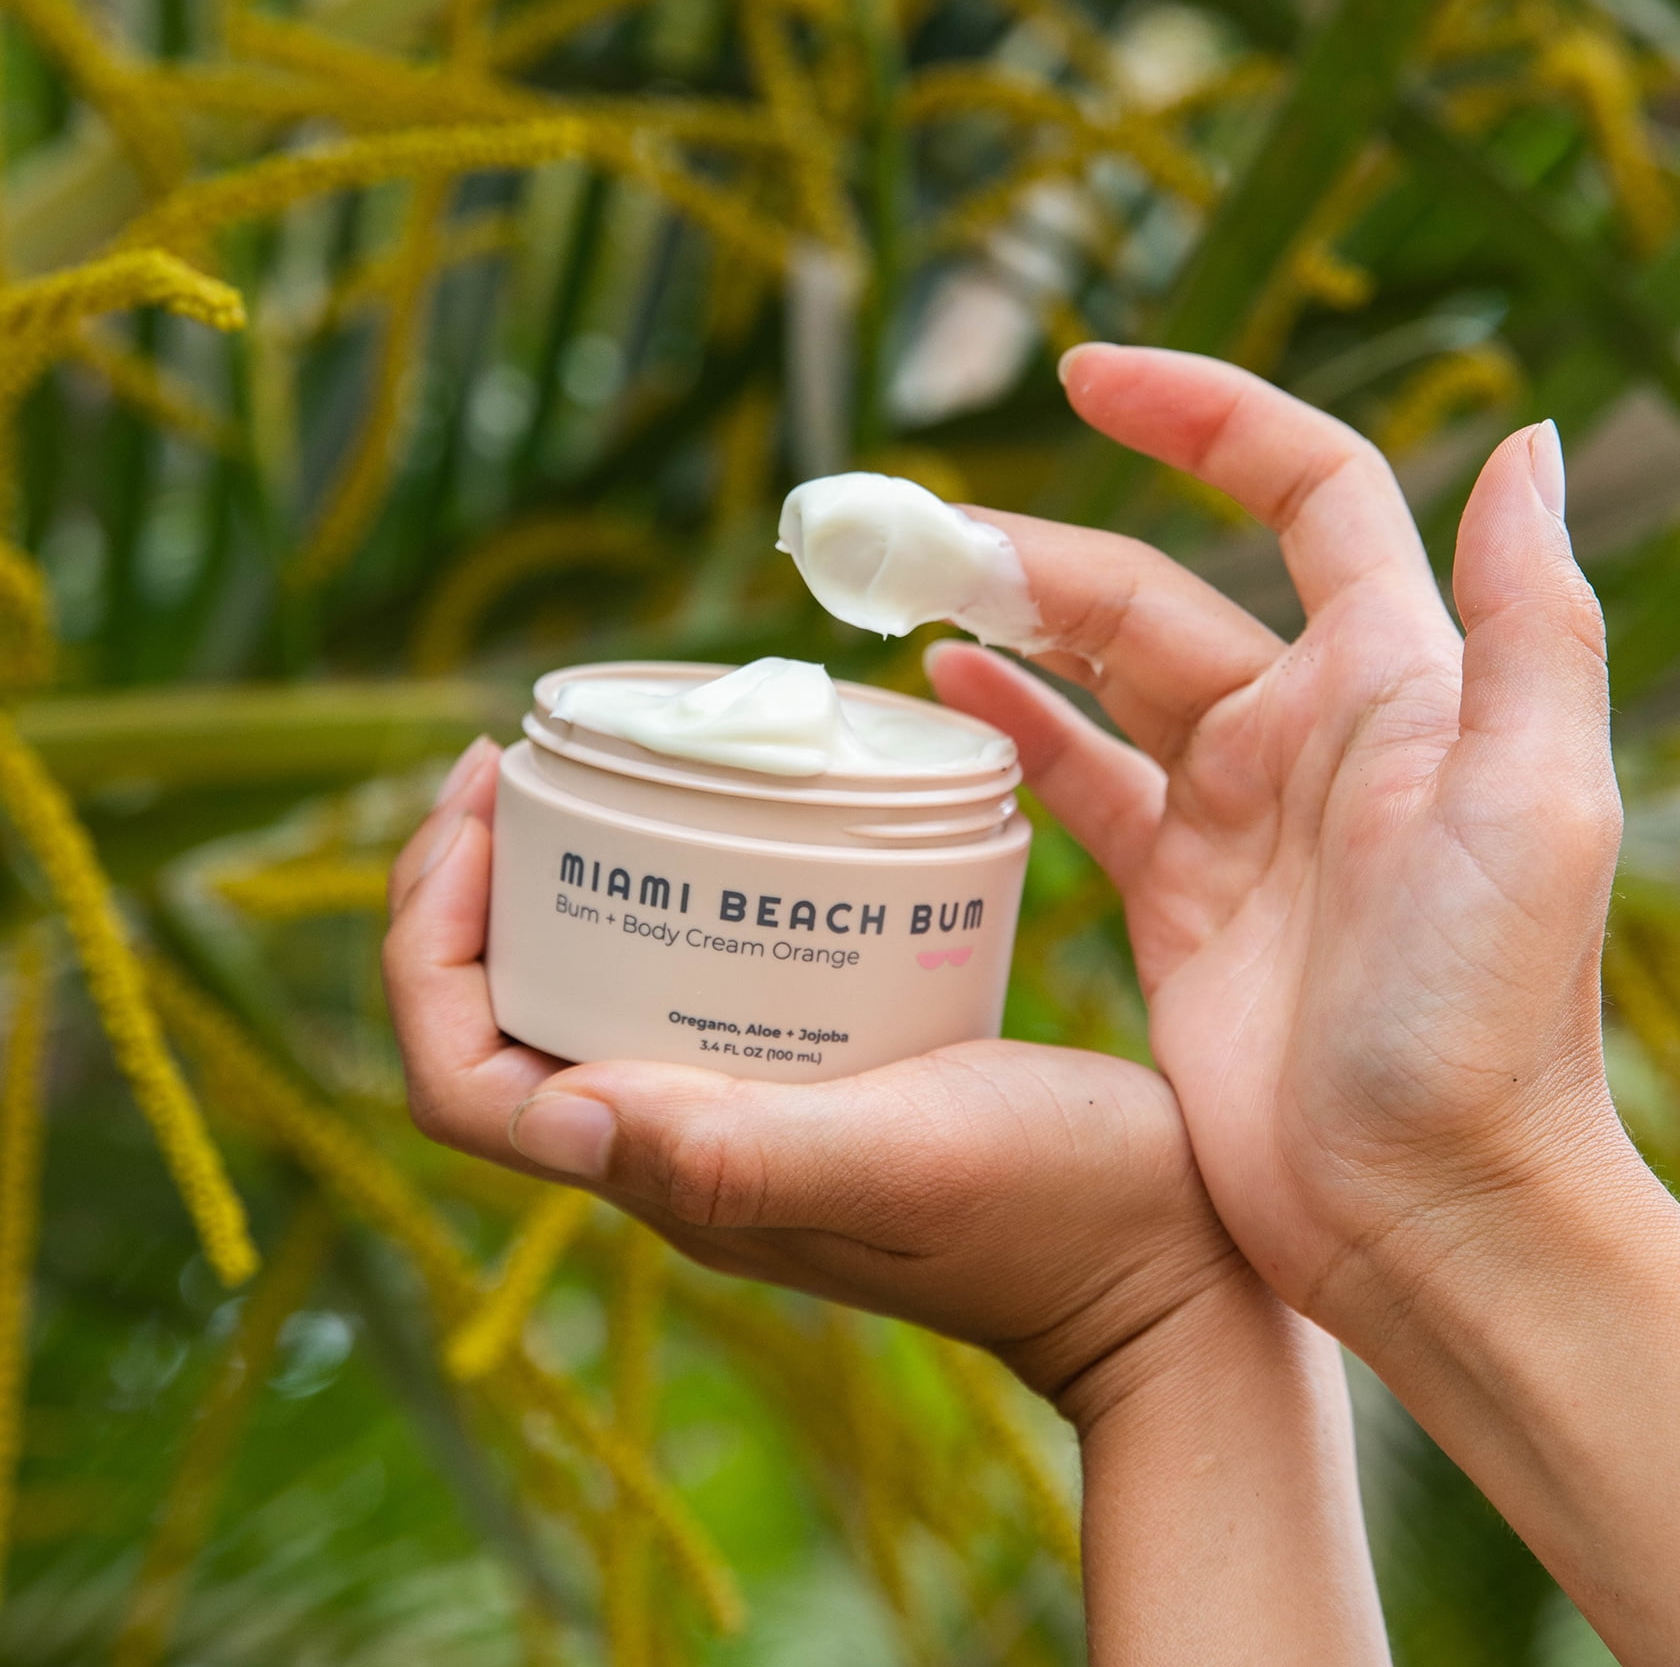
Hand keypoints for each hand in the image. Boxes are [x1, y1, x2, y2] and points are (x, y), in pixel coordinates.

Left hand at [383, 734, 1392, 1662]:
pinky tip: (714, 836)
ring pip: (588, 999)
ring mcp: (745, 1115)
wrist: (1166, 1259)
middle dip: (472, 895)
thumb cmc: (1061, 1207)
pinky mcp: (812, 1078)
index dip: (426, 946)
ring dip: (555, 893)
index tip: (477, 805)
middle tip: (517, 764)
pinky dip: (659, 905)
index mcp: (676, 1174)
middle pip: (504, 1023)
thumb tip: (563, 1112)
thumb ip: (741, 1154)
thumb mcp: (905, 1159)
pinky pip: (684, 986)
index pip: (463, 1081)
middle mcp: (685, 1149)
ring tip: (589, 780)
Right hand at [927, 342, 1638, 1345]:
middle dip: (1039, 550)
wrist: (1428, 1210)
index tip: (1083, 381)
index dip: (1202, 419)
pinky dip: (1016, 735)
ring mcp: (1235, 817)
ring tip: (902, 595)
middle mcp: (1311, 731)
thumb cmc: (1489, 1016)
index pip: (1302, 493)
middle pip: (1156, 595)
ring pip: (1103, 682)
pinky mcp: (1176, 900)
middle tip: (908, 532)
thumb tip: (1517, 438)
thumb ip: (1528, 620)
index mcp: (1395, 683)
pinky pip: (1081, 787)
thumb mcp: (1535, 803)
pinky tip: (945, 699)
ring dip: (1011, 630)